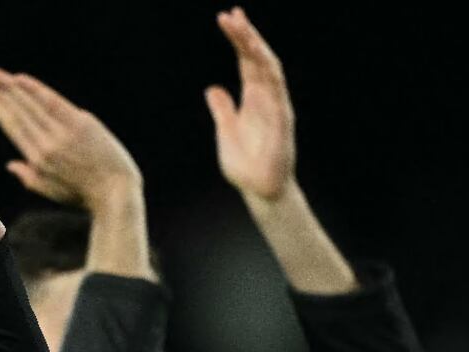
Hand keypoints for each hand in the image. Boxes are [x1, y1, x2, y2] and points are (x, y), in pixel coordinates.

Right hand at [0, 66, 140, 211]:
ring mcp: (63, 133)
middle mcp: (45, 145)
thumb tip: (10, 164)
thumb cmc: (84, 195)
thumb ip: (28, 177)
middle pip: (19, 113)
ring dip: (12, 87)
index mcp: (37, 160)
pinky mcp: (81, 124)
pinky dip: (35, 90)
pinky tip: (21, 79)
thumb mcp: (51, 191)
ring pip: (31, 105)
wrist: (115, 193)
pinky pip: (52, 102)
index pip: (13, 127)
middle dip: (1, 93)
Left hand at [205, 7, 296, 200]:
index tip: (228, 18)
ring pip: (269, 70)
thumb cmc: (245, 164)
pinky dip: (268, 77)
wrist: (260, 190)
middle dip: (246, 35)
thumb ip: (222, 109)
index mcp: (253, 98)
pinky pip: (277, 95)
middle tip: (231, 14)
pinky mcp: (282, 123)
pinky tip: (258, 60)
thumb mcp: (226, 131)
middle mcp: (267, 98)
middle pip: (258, 59)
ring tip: (242, 30)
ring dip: (256, 49)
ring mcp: (277, 108)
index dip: (239, 39)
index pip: (246, 61)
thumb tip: (212, 88)